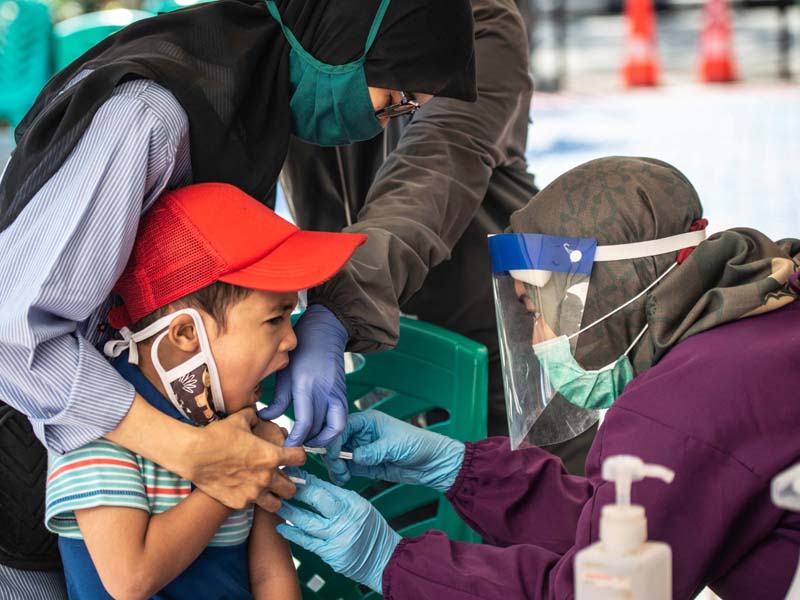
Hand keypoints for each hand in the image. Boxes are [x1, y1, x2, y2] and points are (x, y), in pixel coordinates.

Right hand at [186, 408, 305, 511]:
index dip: (298, 454)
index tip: (293, 455)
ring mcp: (253, 492)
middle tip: (280, 477)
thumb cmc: (217, 435)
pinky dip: (252, 499)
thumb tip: (256, 415)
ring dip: (274, 497)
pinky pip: (253, 505)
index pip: (300, 458)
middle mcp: (266, 477)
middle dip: (288, 482)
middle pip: (292, 488)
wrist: (194, 455)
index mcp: (271, 456)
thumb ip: (253, 417)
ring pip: (277, 504)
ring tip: (268, 491)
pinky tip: (246, 491)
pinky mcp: (239, 502)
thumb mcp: (239, 420)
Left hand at [258, 304, 348, 447]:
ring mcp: (337, 392)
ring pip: (335, 427)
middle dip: (305, 441)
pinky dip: (331, 429)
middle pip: (318, 428)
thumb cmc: (301, 349)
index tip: (286, 446)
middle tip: (292, 445)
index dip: (295, 438)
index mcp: (306, 385)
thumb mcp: (284, 372)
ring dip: (322, 439)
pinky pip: (340, 418)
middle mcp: (324, 391)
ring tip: (307, 440)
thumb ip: (277, 399)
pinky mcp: (343, 393)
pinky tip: (319, 429)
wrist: (325, 331)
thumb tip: (265, 418)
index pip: (304, 422)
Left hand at [277, 473, 400, 593]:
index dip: (308, 480)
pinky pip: (307, 542)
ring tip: (278, 505)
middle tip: (283, 485)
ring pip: (307, 521)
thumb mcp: (361, 507)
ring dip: (290, 512)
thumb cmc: (372, 531)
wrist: (384, 558)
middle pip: (317, 499)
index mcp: (354, 503)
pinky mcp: (331, 553)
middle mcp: (346, 518)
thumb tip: (314, 486)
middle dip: (298, 491)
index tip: (295, 474)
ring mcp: (338, 536)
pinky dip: (293, 534)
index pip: (327, 487)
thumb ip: (340, 498)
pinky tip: (282, 527)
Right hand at [324, 410, 464, 492]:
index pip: (343, 427)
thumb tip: (353, 457)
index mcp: (368, 421)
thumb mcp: (395, 446)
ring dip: (337, 467)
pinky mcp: (366, 465)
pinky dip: (342, 474)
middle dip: (333, 455)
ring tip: (343, 477)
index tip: (332, 454)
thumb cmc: (418, 445)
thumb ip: (373, 451)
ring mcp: (363, 450)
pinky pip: (348, 468)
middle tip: (339, 469)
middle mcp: (362, 434)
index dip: (334, 439)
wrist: (433, 463)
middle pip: (337, 442)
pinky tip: (343, 480)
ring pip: (340, 456)